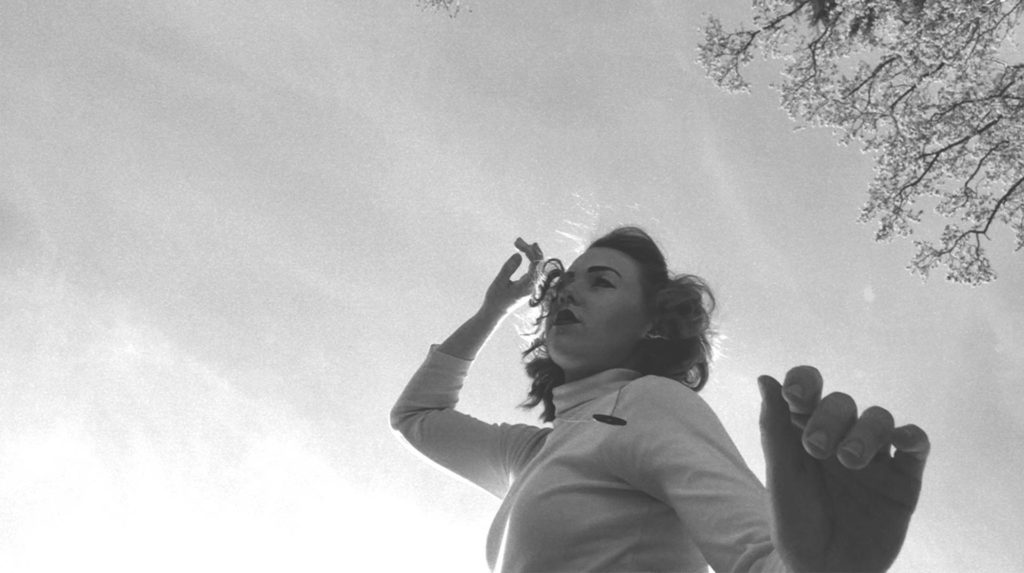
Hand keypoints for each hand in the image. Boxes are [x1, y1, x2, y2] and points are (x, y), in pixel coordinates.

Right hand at [481, 237, 543, 316]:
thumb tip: (519, 255)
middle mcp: (533, 286)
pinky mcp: (529, 285)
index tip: (517, 244)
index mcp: (528, 286)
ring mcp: (532, 286)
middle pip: (539, 263)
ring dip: (530, 253)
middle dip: (530, 250)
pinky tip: (526, 251)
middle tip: (517, 240)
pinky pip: (534, 269)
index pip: (535, 265)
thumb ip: (509, 268)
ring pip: (537, 265)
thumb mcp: (499, 282)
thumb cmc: (495, 299)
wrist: (495, 313)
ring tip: (520, 242)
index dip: (529, 252)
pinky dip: (530, 258)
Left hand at [758, 366, 930, 572]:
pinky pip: (915, 444)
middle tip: (815, 448)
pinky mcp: (904, 477)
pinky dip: (911, 435)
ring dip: (864, 432)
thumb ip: (774, 428)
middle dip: (829, 418)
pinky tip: (900, 441)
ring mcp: (874, 455)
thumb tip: (765, 379)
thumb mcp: (781, 476)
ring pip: (878, 419)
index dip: (804, 381)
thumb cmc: (796, 522)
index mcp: (804, 431)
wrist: (824, 569)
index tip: (796, 394)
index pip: (808, 390)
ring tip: (848, 461)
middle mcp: (840, 436)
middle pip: (841, 404)